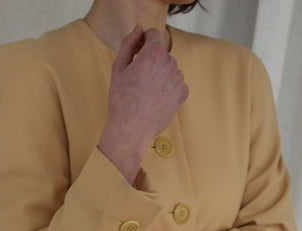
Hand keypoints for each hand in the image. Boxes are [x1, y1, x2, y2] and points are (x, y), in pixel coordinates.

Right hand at [97, 26, 188, 183]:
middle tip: (137, 80)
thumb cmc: (121, 99)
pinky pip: (176, 83)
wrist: (131, 129)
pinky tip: (155, 99)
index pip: (153, 34)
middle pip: (161, 53)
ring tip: (146, 93)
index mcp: (153, 52)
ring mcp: (178, 78)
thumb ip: (129, 43)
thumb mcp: (118, 67)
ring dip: (160, 75)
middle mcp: (170, 62)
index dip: (143, 41)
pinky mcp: (183, 93)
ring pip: (169, 68)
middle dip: (151, 60)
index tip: (137, 53)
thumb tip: (138, 29)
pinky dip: (167, 88)